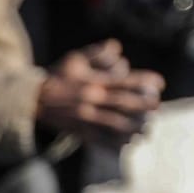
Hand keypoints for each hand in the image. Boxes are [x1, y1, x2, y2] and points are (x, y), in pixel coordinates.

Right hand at [38, 60, 161, 140]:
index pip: (124, 81)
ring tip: (147, 130)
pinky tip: (128, 143)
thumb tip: (117, 48)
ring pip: (115, 125)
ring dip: (134, 128)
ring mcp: (86, 118)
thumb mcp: (75, 59)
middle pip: (124, 104)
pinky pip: (102, 140)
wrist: (33, 99)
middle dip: (144, 106)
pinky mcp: (80, 132)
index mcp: (93, 82)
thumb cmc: (57, 76)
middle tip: (158, 108)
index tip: (160, 84)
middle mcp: (92, 101)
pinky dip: (116, 143)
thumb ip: (97, 54)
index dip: (144, 82)